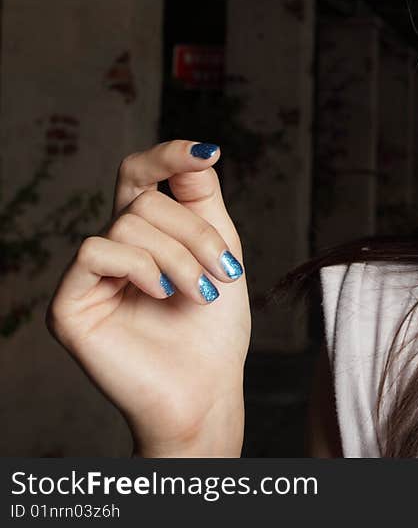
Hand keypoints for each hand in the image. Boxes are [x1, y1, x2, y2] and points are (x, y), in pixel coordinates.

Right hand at [46, 140, 250, 456]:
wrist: (207, 387)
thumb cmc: (214, 326)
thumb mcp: (220, 249)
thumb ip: (202, 200)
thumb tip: (199, 152)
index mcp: (147, 234)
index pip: (141, 175)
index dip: (169, 156)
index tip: (208, 154)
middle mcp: (115, 248)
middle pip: (146, 202)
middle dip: (197, 234)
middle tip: (226, 272)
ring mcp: (90, 276)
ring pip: (128, 224)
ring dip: (180, 256)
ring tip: (200, 293)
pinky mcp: (70, 304)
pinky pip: (96, 251)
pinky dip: (139, 266)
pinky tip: (161, 293)